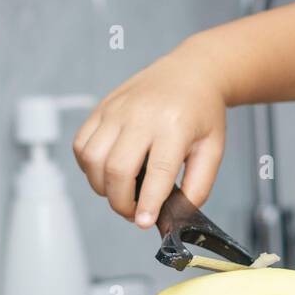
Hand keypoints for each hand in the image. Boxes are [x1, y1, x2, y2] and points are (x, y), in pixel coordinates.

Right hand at [72, 37, 226, 224]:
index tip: (144, 222)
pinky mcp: (101, 108)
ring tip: (123, 192)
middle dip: (121, 202)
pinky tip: (108, 171)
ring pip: (93, 159)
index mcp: (175, 125)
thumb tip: (176, 215)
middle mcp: (141, 115)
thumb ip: (198, 186)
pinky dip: (88, 167)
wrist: (191, 72)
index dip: (147, 203)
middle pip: (117, 169)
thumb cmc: (202, 112)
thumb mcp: (213, 149)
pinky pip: (81, 145)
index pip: (156, 172)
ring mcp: (117, 109)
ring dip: (102, 187)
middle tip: (135, 212)